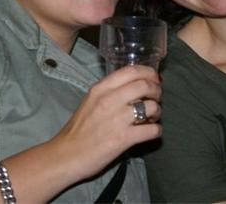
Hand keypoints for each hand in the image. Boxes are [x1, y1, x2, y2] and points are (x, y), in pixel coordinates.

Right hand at [50, 65, 161, 179]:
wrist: (67, 155)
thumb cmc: (79, 129)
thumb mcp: (90, 101)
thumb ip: (110, 91)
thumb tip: (135, 85)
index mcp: (100, 88)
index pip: (131, 70)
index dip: (148, 72)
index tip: (154, 78)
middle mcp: (109, 100)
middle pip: (144, 85)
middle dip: (156, 90)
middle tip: (156, 97)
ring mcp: (117, 119)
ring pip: (151, 106)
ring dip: (157, 111)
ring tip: (152, 117)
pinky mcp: (123, 138)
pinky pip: (152, 130)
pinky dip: (156, 130)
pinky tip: (151, 131)